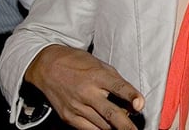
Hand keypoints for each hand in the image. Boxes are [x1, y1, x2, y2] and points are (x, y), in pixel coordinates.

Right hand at [25, 45, 144, 129]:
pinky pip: (88, 129)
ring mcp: (76, 106)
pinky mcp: (68, 116)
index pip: (118, 87)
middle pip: (110, 113)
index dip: (131, 96)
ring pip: (101, 125)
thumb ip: (117, 82)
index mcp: (97, 76)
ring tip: (124, 127)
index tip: (140, 105)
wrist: (48, 67)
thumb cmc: (77, 63)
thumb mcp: (101, 65)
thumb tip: (131, 101)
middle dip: (125, 125)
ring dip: (115, 128)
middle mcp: (87, 92)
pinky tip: (108, 128)